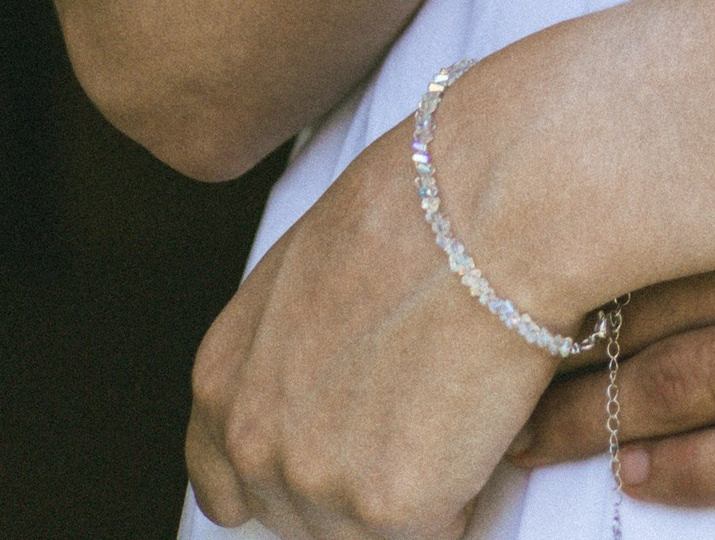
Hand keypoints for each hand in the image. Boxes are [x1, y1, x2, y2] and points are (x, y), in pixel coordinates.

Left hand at [185, 108, 569, 539]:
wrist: (493, 207)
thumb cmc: (419, 208)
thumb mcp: (308, 268)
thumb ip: (285, 348)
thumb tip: (319, 384)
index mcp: (223, 379)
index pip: (222, 482)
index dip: (282, 474)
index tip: (323, 463)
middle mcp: (254, 443)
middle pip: (299, 514)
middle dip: (354, 477)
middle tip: (409, 410)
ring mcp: (317, 484)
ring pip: (365, 530)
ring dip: (408, 487)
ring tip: (447, 398)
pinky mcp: (388, 512)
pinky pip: (434, 530)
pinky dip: (463, 493)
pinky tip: (476, 416)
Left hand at [506, 174, 714, 509]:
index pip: (645, 209)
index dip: (564, 241)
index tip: (494, 253)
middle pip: (638, 299)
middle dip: (543, 333)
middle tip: (463, 356)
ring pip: (672, 380)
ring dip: (584, 408)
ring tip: (512, 428)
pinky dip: (684, 467)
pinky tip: (633, 473)